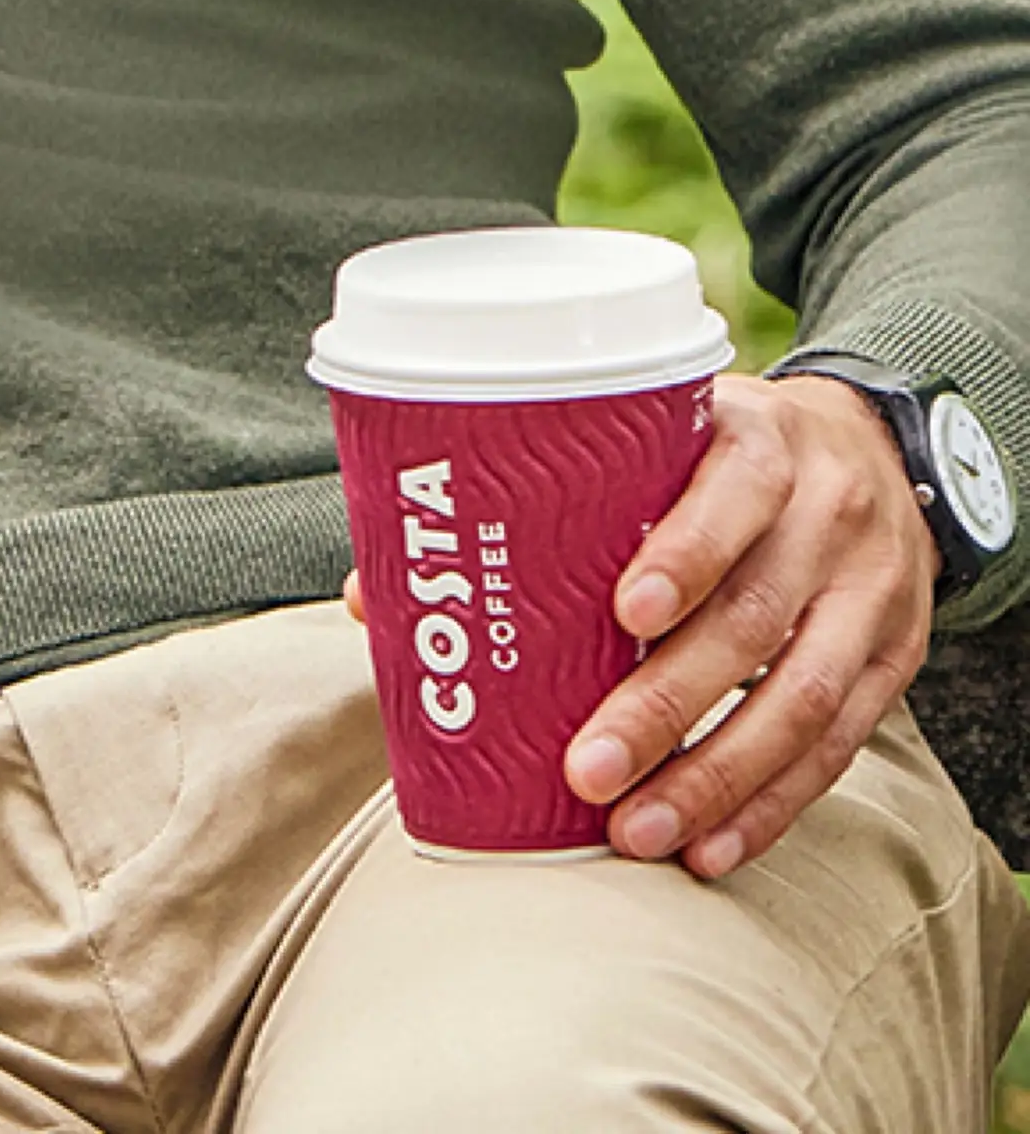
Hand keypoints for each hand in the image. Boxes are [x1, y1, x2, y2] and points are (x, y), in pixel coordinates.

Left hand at [561, 371, 938, 876]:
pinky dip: (771, 804)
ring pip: (801, 700)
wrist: (875, 452)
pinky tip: (711, 846)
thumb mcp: (664, 430)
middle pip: (751, 619)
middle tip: (589, 767)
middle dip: (667, 704)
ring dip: (715, 779)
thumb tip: (383, 587)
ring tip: (639, 829)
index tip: (623, 613)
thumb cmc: (719, 448)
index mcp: (759, 442)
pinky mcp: (894, 660)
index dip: (684, 556)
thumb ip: (559, 488)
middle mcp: (824, 516)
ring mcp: (867, 595)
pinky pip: (837, 746)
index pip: (731, 496)